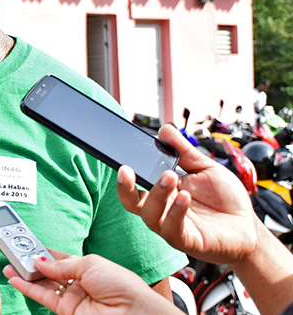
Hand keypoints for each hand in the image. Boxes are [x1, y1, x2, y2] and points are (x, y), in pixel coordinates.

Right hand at [5, 250, 175, 314]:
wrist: (133, 312)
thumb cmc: (122, 285)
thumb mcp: (90, 264)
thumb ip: (62, 264)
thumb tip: (41, 262)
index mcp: (86, 267)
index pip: (57, 258)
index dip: (41, 251)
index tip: (25, 242)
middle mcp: (77, 282)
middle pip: (47, 271)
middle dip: (30, 261)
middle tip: (13, 250)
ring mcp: (71, 297)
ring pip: (42, 284)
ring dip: (25, 273)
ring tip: (9, 263)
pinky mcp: (66, 311)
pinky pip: (43, 298)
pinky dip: (28, 288)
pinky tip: (16, 278)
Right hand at [117, 124, 260, 264]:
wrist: (248, 224)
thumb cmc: (225, 199)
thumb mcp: (204, 168)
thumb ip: (184, 151)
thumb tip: (165, 130)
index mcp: (162, 192)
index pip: (135, 185)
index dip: (124, 176)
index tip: (122, 160)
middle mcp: (162, 210)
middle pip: (132, 203)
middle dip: (126, 187)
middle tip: (127, 170)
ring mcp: (173, 227)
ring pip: (150, 216)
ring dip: (156, 194)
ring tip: (170, 176)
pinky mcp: (189, 241)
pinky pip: (173, 230)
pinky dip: (175, 212)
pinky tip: (185, 197)